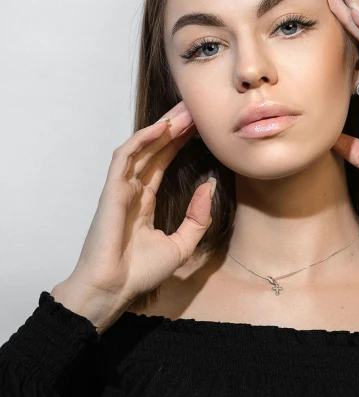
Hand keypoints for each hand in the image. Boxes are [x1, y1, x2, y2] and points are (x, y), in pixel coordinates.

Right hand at [69, 100, 212, 310]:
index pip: (162, 163)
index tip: (198, 127)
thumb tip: (208, 187)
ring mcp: (120, 189)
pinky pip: (125, 157)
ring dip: (162, 128)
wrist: (114, 288)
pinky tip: (162, 127)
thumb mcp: (181, 245)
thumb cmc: (140, 272)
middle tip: (195, 107)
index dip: (178, 143)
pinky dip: (142, 140)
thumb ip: (197, 218)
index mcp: (144, 202)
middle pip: (153, 149)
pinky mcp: (111, 190)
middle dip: (174, 128)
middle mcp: (132, 191)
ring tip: (184, 111)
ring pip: (141, 148)